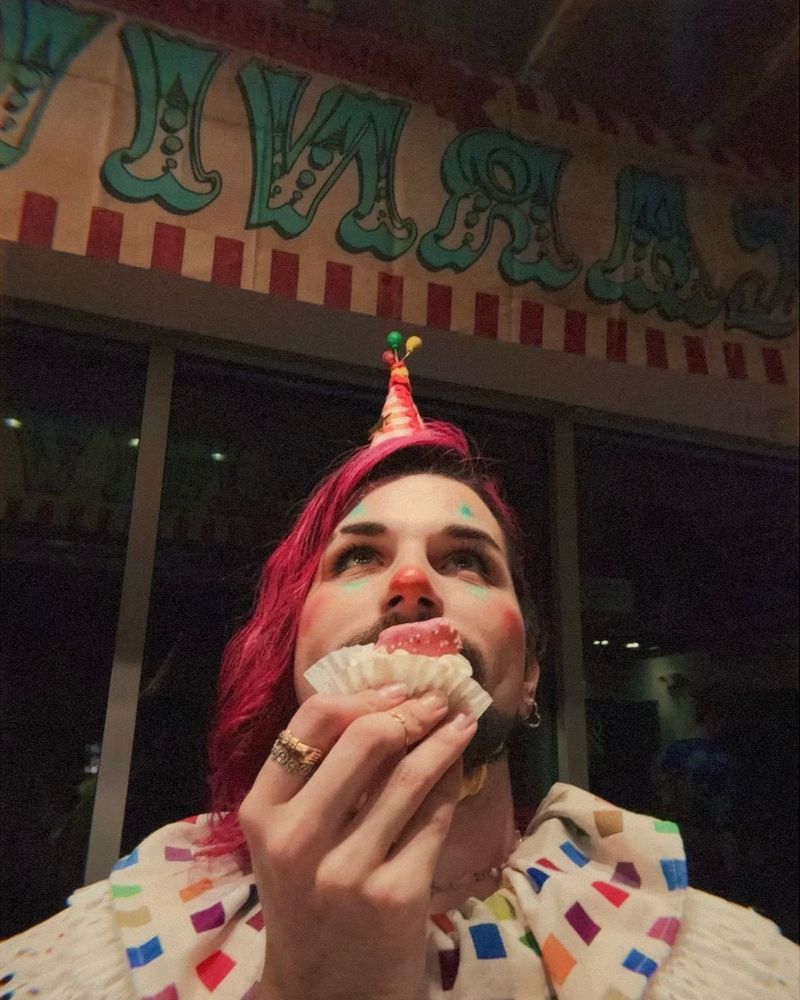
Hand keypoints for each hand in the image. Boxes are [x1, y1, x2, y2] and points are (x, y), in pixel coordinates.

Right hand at [239, 684, 476, 999]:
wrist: (325, 993)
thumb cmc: (308, 902)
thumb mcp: (290, 839)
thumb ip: (318, 778)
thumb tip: (384, 702)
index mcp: (262, 814)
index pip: (310, 723)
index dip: (363, 696)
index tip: (397, 688)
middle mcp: (298, 840)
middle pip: (365, 739)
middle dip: (411, 709)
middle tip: (437, 699)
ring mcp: (348, 870)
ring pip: (409, 776)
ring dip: (444, 737)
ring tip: (460, 720)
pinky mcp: (396, 895)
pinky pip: (434, 817)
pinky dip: (451, 783)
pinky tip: (459, 767)